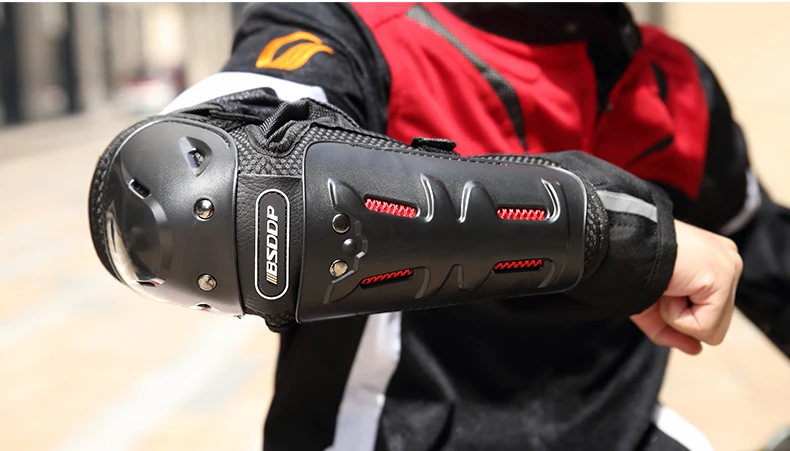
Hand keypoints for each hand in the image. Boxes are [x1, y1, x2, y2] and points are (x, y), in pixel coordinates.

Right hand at [631, 220, 742, 354]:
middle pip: (715, 324)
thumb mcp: (651, 304)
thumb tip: (696, 351)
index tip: (662, 289)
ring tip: (665, 287)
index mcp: (713, 261)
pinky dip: (676, 315)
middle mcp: (728, 261)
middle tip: (663, 289)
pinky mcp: (722, 278)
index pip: (711, 312)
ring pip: (711, 329)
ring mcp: (729, 267)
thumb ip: (673, 330)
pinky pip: (704, 326)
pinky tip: (670, 287)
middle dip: (681, 317)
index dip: (679, 314)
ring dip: (677, 316)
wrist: (618, 246)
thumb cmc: (629, 268)